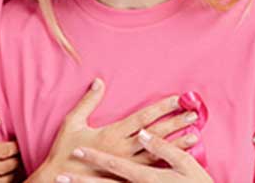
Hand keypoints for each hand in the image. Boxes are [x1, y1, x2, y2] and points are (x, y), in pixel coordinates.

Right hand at [33, 79, 199, 180]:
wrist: (59, 179)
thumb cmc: (64, 150)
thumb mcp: (73, 122)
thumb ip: (88, 101)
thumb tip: (98, 82)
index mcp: (111, 134)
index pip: (142, 118)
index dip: (161, 107)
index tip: (177, 99)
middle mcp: (123, 150)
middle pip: (155, 134)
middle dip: (175, 123)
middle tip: (194, 114)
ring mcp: (126, 165)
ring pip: (157, 154)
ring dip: (177, 145)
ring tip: (195, 136)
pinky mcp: (126, 178)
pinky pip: (150, 169)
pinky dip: (165, 162)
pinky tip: (179, 159)